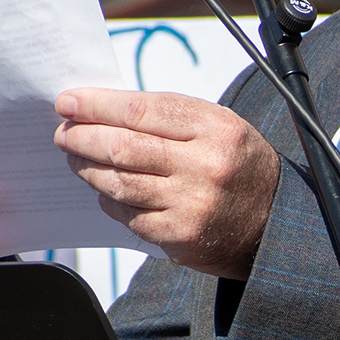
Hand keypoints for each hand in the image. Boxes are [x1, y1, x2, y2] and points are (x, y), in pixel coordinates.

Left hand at [54, 88, 281, 276]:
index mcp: (218, 129)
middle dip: (83, 136)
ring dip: (88, 168)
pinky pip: (130, 215)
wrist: (276, 223)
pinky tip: (105, 189)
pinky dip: (110, 200)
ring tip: (75, 157)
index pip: (142, 111)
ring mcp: (192, 206)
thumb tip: (104, 111)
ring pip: (120, 183)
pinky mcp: (180, 238)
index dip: (98, 105)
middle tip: (64, 132)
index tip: (69, 101)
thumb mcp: (220, 127)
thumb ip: (169, 119)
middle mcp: (206, 167)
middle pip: (124, 147)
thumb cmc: (239, 166)